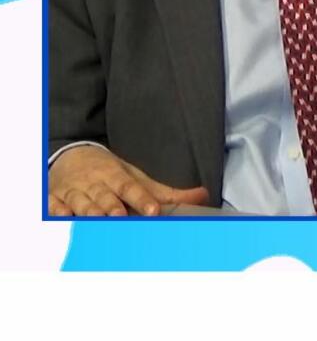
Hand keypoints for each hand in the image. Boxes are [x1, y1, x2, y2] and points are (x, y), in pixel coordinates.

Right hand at [48, 145, 208, 216]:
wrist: (71, 154)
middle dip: (112, 208)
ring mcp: (73, 192)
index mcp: (116, 176)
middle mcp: (95, 184)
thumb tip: (202, 196)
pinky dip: (57, 213)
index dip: (142, 199)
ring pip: (80, 204)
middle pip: (105, 198)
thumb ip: (166, 192)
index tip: (153, 210)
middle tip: (121, 217)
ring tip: (99, 222)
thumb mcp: (136, 177)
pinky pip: (53, 207)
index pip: (131, 188)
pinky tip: (63, 220)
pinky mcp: (54, 199)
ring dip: (89, 213)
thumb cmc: (109, 172)